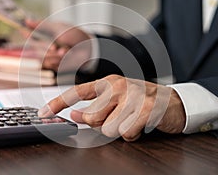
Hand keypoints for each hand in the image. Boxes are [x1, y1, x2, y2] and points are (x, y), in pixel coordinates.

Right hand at [25, 20, 92, 71]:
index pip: (30, 36)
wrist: (89, 48)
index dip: (26, 35)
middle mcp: (47, 48)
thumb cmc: (75, 36)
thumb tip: (27, 20)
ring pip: (43, 58)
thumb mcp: (58, 28)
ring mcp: (51, 57)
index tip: (22, 30)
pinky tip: (66, 57)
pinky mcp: (56, 66)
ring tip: (65, 51)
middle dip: (46, 48)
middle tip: (55, 47)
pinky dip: (59, 60)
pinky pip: (51, 64)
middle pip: (35, 49)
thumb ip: (42, 25)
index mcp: (46, 37)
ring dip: (54, 55)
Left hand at [39, 75, 185, 141]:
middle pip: (92, 116)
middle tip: (119, 118)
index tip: (43, 113)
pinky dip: (133, 135)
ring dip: (119, 131)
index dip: (58, 102)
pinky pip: (127, 133)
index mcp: (108, 82)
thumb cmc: (141, 102)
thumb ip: (95, 108)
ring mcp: (133, 96)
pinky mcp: (147, 108)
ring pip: (108, 128)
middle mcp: (119, 86)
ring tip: (131, 121)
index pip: (78, 92)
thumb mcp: (117, 102)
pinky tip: (141, 126)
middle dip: (102, 124)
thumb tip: (75, 115)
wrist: (175, 102)